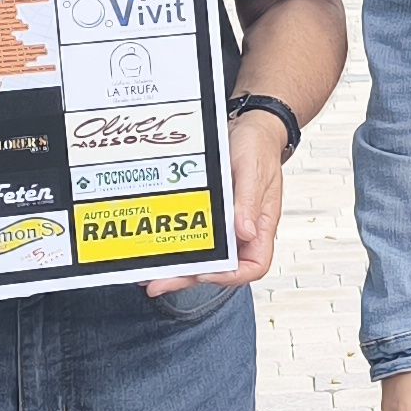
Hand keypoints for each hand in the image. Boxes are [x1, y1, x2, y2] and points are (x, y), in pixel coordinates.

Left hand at [152, 104, 291, 295]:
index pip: (254, 266)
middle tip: (158, 283)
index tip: (205, 271)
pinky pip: (194, 237)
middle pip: (219, 268)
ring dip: (177, 269)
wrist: (248, 126)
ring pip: (203, 257)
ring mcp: (226, 225)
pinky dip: (175, 246)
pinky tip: (156, 250)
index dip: (229, 275)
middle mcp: (243, 231)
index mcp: (260, 225)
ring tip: (149, 275)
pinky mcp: (211, 215)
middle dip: (188, 278)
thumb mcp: (253, 170)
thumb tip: (245, 233)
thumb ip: (247, 201)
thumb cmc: (257, 146)